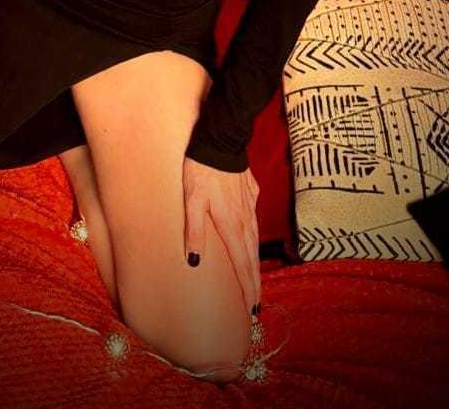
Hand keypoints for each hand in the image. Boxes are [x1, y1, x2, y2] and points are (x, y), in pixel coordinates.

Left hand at [183, 155, 260, 315]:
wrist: (221, 139)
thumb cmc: (201, 170)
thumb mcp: (192, 200)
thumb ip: (194, 231)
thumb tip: (195, 262)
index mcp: (231, 224)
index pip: (241, 264)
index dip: (247, 288)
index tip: (251, 309)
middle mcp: (244, 218)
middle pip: (252, 257)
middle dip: (254, 283)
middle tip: (256, 305)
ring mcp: (250, 205)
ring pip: (255, 240)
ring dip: (255, 263)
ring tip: (256, 280)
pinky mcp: (251, 192)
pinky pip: (254, 220)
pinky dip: (254, 237)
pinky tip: (252, 240)